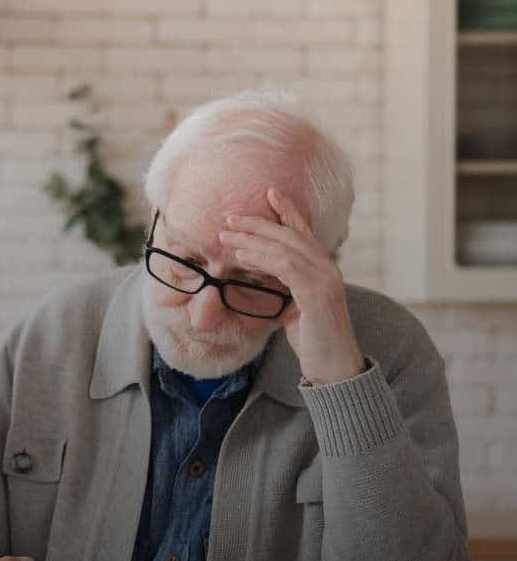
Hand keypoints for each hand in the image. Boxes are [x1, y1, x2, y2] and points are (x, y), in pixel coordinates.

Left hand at [219, 187, 365, 384]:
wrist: (334, 368)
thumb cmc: (313, 340)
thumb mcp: (294, 309)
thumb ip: (284, 288)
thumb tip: (261, 275)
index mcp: (324, 268)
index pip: (304, 232)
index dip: (288, 211)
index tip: (269, 193)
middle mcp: (328, 268)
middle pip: (291, 235)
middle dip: (259, 223)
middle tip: (230, 217)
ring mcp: (325, 280)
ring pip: (285, 248)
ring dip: (252, 239)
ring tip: (226, 235)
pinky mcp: (317, 294)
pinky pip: (286, 268)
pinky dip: (262, 259)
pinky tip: (242, 257)